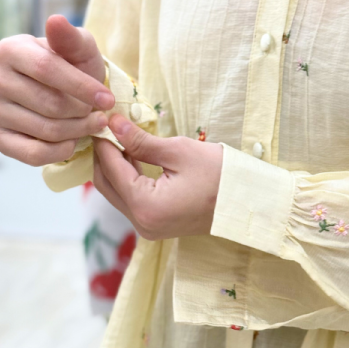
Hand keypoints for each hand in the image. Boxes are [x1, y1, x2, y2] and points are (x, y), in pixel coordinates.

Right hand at [0, 15, 114, 165]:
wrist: (63, 93)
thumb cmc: (73, 68)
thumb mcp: (80, 49)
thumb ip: (71, 38)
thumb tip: (56, 21)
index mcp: (10, 50)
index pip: (47, 69)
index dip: (82, 87)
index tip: (108, 100)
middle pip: (49, 104)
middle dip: (83, 113)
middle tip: (100, 115)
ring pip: (45, 131)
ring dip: (78, 132)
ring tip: (91, 124)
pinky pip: (34, 154)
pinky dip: (61, 151)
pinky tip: (73, 140)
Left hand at [93, 114, 223, 238]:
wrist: (247, 202)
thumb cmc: (220, 175)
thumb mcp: (179, 151)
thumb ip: (141, 141)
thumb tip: (114, 124)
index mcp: (146, 206)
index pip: (112, 169)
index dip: (104, 142)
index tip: (101, 119)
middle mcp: (142, 223)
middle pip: (106, 185)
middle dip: (104, 155)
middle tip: (107, 128)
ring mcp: (148, 228)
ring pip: (116, 193)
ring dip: (115, 167)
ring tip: (120, 138)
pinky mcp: (155, 225)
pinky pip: (131, 200)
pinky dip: (128, 179)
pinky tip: (133, 157)